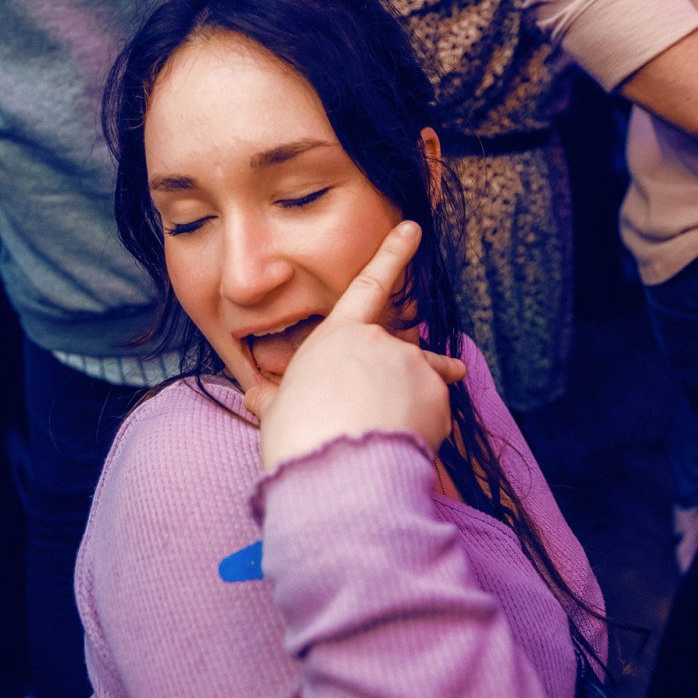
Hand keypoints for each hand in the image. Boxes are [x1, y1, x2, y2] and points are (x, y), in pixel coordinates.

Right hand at [245, 221, 466, 472]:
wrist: (338, 468)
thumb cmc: (299, 436)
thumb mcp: (276, 412)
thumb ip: (272, 399)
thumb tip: (254, 397)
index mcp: (337, 337)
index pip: (368, 285)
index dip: (392, 254)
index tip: (413, 229)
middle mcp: (379, 343)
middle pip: (406, 344)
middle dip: (422, 359)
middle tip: (443, 369)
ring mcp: (411, 367)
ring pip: (426, 378)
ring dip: (426, 394)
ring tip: (408, 427)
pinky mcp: (436, 397)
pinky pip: (434, 412)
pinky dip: (424, 429)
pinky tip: (404, 449)